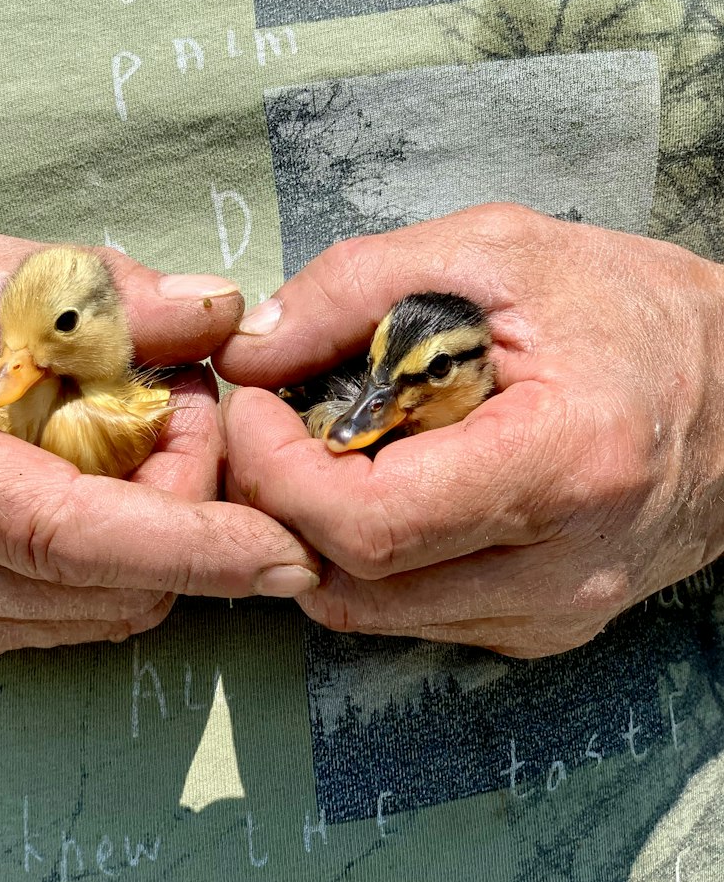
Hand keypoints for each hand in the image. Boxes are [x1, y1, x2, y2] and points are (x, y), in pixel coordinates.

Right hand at [0, 226, 317, 662]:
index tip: (287, 548)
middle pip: (109, 580)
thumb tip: (218, 312)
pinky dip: (125, 554)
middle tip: (186, 403)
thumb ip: (86, 291)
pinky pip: (82, 612)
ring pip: (110, 607)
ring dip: (163, 528)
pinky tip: (97, 482)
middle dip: (192, 504)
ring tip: (135, 434)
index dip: (187, 542)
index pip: (62, 531)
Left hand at [214, 204, 723, 656]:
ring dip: (316, 536)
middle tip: (272, 426)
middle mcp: (563, 569)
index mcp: (565, 464)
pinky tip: (386, 490)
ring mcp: (554, 613)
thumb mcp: (497, 252)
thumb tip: (250, 352)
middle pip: (356, 581)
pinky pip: (412, 615)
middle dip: (281, 503)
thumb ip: (358, 286)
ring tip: (323, 453)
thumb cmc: (631, 311)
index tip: (253, 408)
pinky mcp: (543, 629)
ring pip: (371, 612)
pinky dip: (370, 559)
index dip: (279, 473)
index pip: (370, 523)